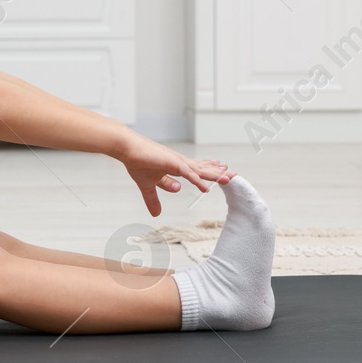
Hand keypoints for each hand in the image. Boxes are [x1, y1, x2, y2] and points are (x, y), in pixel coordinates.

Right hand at [119, 137, 235, 216]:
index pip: (197, 168)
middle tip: (234, 175)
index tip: (222, 171)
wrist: (127, 149)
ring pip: (200, 170)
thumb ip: (154, 198)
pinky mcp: (171, 163)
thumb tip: (157, 213)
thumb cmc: (137, 162)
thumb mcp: (147, 185)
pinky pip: (187, 174)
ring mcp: (177, 162)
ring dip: (215, 176)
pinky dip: (197, 181)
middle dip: (219, 173)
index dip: (209, 170)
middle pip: (204, 169)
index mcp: (176, 165)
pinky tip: (206, 188)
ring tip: (229, 179)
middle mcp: (180, 162)